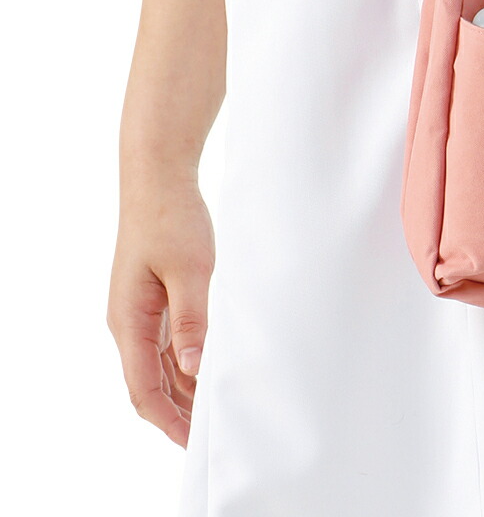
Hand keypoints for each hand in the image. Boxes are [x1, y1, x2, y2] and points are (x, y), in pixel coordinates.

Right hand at [107, 171, 214, 447]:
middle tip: (209, 436)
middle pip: (149, 384)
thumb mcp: (190, 269)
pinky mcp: (155, 299)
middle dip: (176, 413)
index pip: (144, 388)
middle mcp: (130, 323)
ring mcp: (141, 312)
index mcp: (130, 321)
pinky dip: (185, 364)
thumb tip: (193, 367)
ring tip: (213, 412)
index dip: (168, 420)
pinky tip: (208, 371)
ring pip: (159, 367)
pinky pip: (166, 344)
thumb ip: (192, 319)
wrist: (159, 181)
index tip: (193, 442)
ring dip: (182, 390)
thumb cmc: (172, 219)